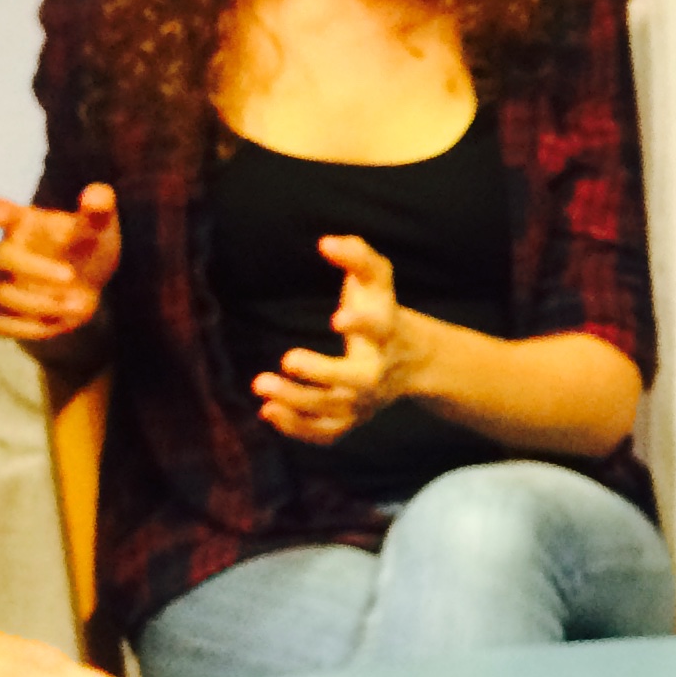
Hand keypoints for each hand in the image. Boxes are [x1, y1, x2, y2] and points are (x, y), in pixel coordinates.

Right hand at [0, 184, 120, 343]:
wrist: (88, 284)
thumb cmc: (87, 248)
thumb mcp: (99, 227)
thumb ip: (99, 209)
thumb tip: (97, 195)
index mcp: (23, 223)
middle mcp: (6, 252)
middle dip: (35, 268)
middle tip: (70, 275)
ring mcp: (1, 284)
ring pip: (2, 295)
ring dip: (41, 303)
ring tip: (78, 302)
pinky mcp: (3, 314)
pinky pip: (1, 324)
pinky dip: (31, 327)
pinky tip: (60, 321)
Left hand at [255, 237, 418, 442]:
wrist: (414, 361)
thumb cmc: (384, 311)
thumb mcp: (378, 280)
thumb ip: (358, 255)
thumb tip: (326, 242)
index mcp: (389, 333)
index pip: (380, 329)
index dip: (361, 325)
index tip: (336, 318)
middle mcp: (379, 372)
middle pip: (356, 380)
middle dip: (322, 373)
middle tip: (287, 358)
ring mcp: (366, 401)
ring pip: (334, 409)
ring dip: (296, 401)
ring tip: (261, 384)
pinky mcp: (352, 420)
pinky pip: (325, 434)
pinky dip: (297, 428)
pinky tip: (268, 411)